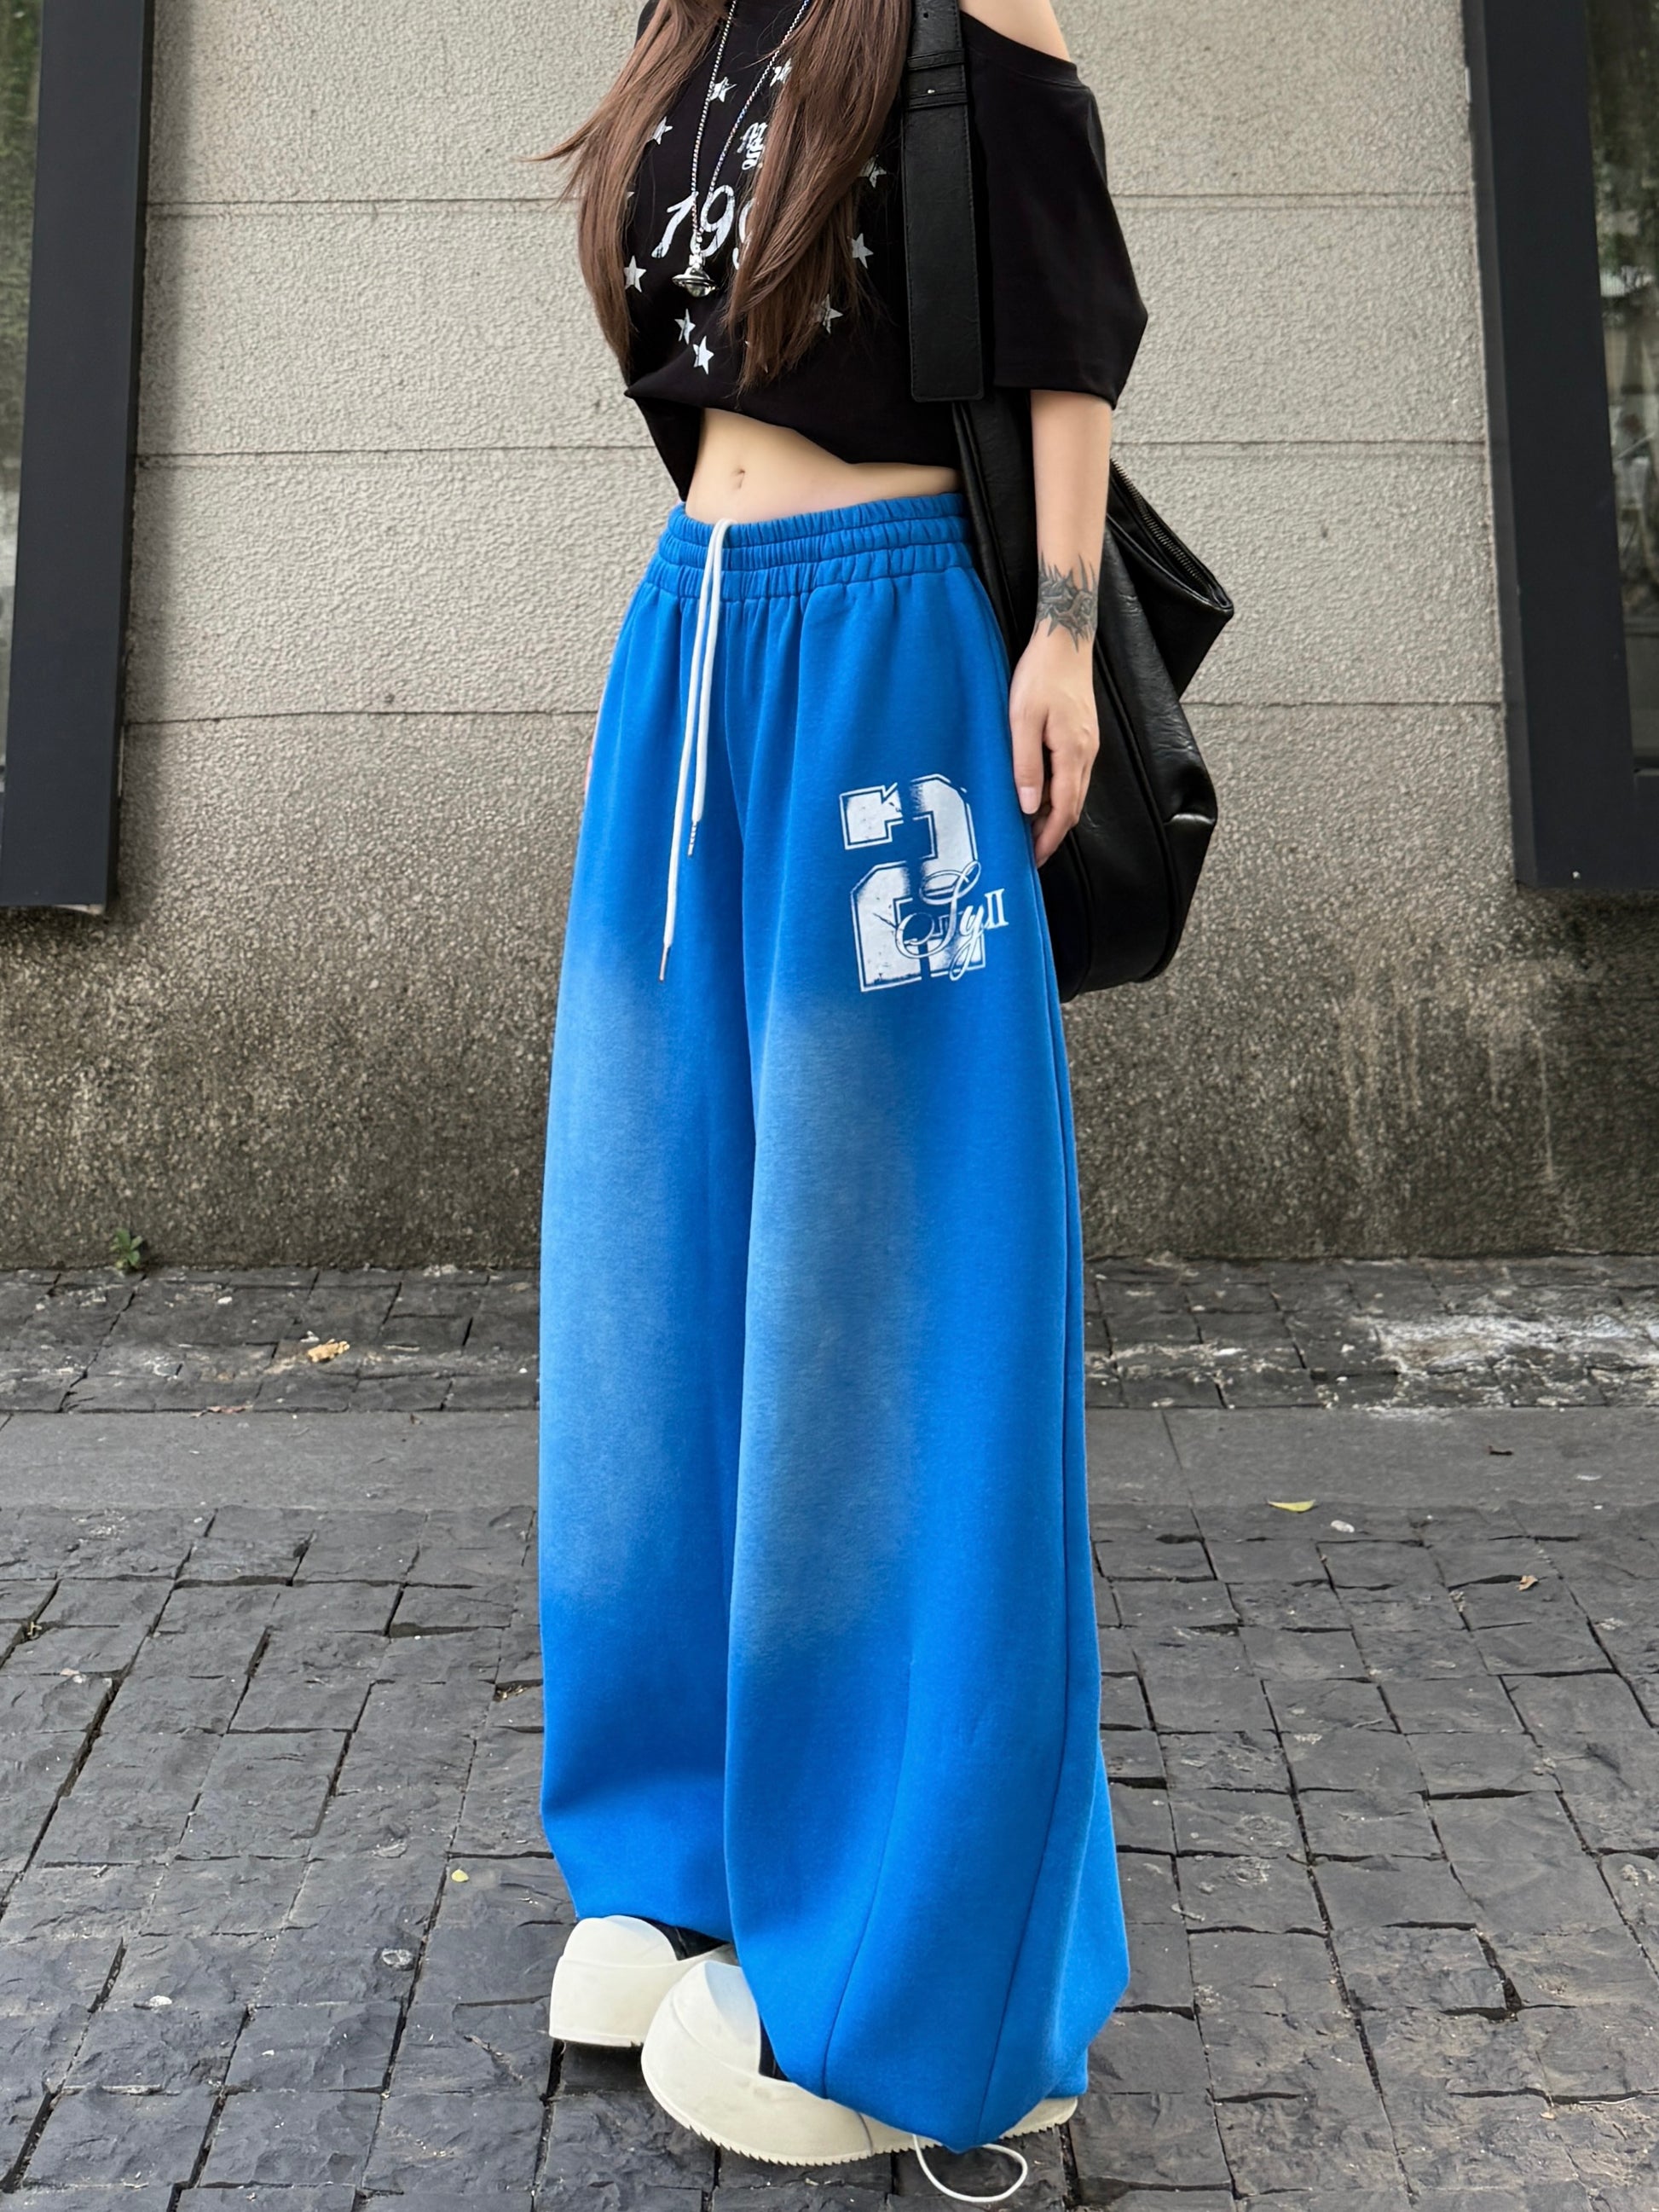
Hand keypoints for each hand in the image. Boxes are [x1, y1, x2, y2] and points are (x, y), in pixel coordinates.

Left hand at [1009, 625, 1098, 868]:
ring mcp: (1087, 745)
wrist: (1065, 640)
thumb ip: (1025, 765)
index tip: (1034, 859)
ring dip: (1054, 816)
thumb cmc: (1040, 675)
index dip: (1050, 839)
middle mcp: (1086, 754)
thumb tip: (1028, 806)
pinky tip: (1038, 796)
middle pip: (1073, 807)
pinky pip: (1072, 776)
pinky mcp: (1082, 736)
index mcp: (1072, 754)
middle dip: (1052, 834)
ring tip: (1030, 831)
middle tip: (1029, 854)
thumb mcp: (1022, 720)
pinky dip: (1057, 795)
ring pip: (1074, 793)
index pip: (1064, 811)